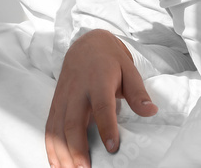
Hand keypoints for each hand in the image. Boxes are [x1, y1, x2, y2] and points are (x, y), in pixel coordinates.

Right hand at [45, 29, 156, 167]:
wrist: (86, 44)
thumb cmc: (110, 60)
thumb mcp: (129, 70)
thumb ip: (138, 93)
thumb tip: (151, 111)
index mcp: (98, 81)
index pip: (102, 106)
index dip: (106, 127)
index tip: (112, 147)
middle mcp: (77, 90)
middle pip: (73, 122)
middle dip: (77, 148)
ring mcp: (63, 97)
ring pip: (57, 128)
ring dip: (62, 152)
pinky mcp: (55, 103)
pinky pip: (49, 127)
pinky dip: (51, 147)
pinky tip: (57, 165)